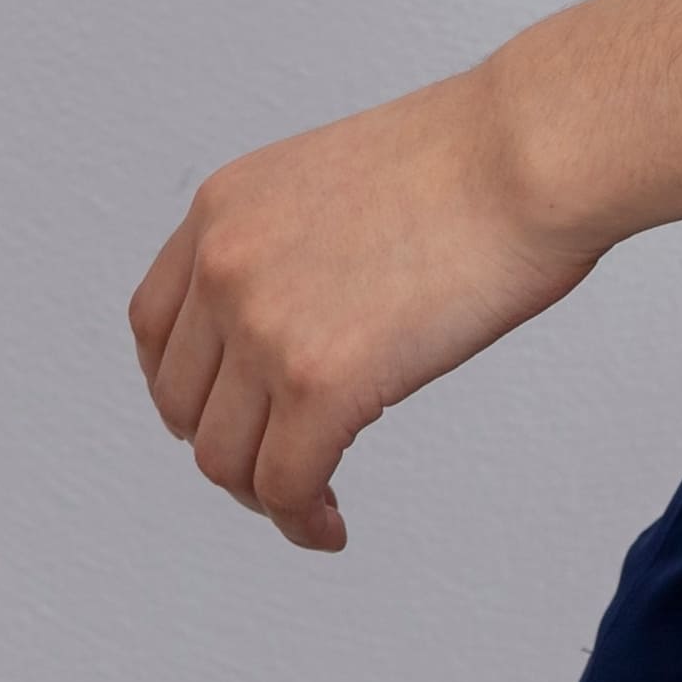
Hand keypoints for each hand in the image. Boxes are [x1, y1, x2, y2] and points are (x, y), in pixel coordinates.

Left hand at [126, 63, 603, 552]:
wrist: (527, 156)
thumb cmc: (472, 165)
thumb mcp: (332, 185)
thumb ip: (291, 250)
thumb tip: (305, 323)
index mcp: (219, 210)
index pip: (154, 329)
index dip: (189, 390)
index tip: (233, 417)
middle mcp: (221, 265)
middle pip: (180, 401)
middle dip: (228, 447)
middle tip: (282, 469)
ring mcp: (261, 325)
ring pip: (222, 456)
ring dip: (262, 495)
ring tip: (312, 505)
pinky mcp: (319, 382)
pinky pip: (283, 485)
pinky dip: (299, 521)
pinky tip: (331, 526)